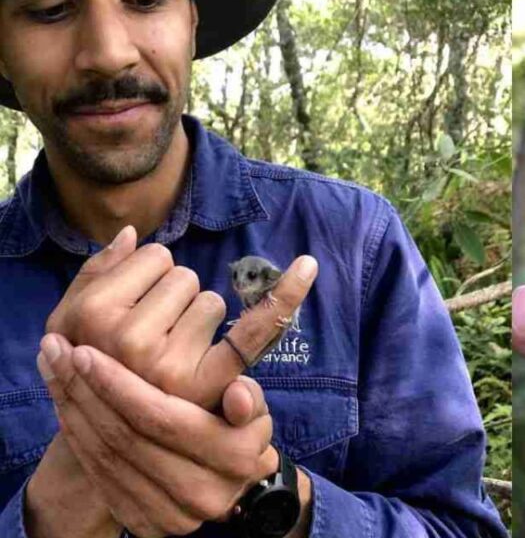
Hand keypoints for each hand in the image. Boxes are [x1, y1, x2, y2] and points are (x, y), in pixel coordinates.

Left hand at [37, 333, 278, 537]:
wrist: (226, 481)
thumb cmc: (237, 429)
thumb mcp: (253, 408)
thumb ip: (249, 396)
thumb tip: (239, 394)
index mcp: (234, 459)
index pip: (164, 419)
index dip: (120, 385)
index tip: (85, 352)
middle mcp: (204, 494)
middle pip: (126, 438)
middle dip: (85, 390)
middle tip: (56, 351)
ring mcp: (172, 516)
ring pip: (106, 457)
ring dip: (71, 408)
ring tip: (53, 367)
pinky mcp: (145, 524)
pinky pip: (99, 476)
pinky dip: (76, 435)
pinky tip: (63, 402)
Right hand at [45, 225, 318, 408]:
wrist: (111, 437)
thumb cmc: (93, 366)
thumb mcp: (69, 322)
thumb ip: (95, 274)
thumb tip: (131, 235)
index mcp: (92, 317)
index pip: (155, 257)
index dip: (150, 277)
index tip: (131, 310)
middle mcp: (129, 342)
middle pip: (185, 277)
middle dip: (176, 299)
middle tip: (153, 342)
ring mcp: (170, 366)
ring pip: (212, 301)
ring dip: (200, 321)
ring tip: (173, 359)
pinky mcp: (209, 383)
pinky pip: (255, 328)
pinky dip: (284, 296)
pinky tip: (308, 267)